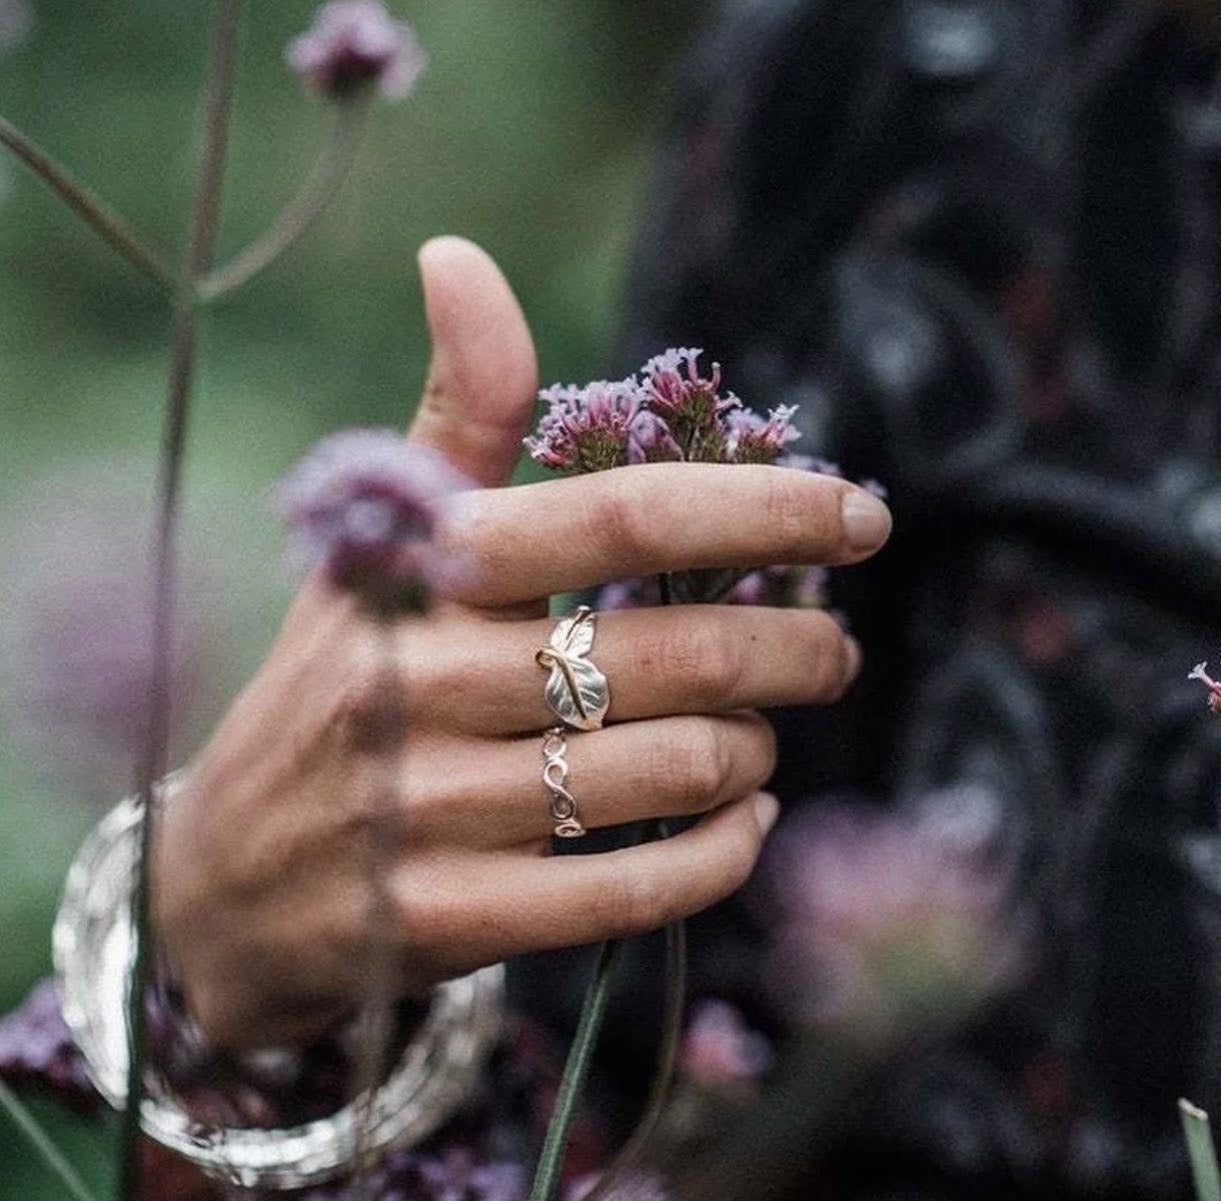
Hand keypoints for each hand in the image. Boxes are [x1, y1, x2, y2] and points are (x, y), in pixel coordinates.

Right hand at [153, 238, 891, 1048]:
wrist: (225, 882)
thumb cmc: (335, 690)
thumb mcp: (375, 551)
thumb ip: (448, 417)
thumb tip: (458, 254)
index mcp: (415, 570)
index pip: (619, 516)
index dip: (760, 505)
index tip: (862, 512)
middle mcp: (418, 684)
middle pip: (676, 652)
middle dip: (794, 649)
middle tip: (834, 649)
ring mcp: (427, 811)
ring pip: (672, 770)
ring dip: (752, 753)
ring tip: (759, 740)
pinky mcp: (444, 921)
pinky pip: (635, 892)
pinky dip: (723, 855)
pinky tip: (746, 824)